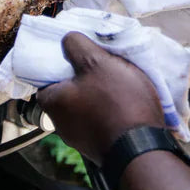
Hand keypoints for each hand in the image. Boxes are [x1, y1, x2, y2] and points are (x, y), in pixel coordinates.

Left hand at [36, 33, 163, 163]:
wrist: (143, 149)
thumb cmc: (116, 102)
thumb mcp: (96, 62)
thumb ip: (77, 46)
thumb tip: (67, 39)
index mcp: (51, 101)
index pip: (46, 74)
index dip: (61, 59)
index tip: (78, 51)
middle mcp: (60, 123)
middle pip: (68, 89)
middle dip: (84, 76)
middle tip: (103, 63)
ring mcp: (80, 138)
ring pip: (85, 105)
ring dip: (99, 93)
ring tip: (118, 80)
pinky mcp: (99, 146)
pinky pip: (100, 120)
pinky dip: (109, 109)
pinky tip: (125, 101)